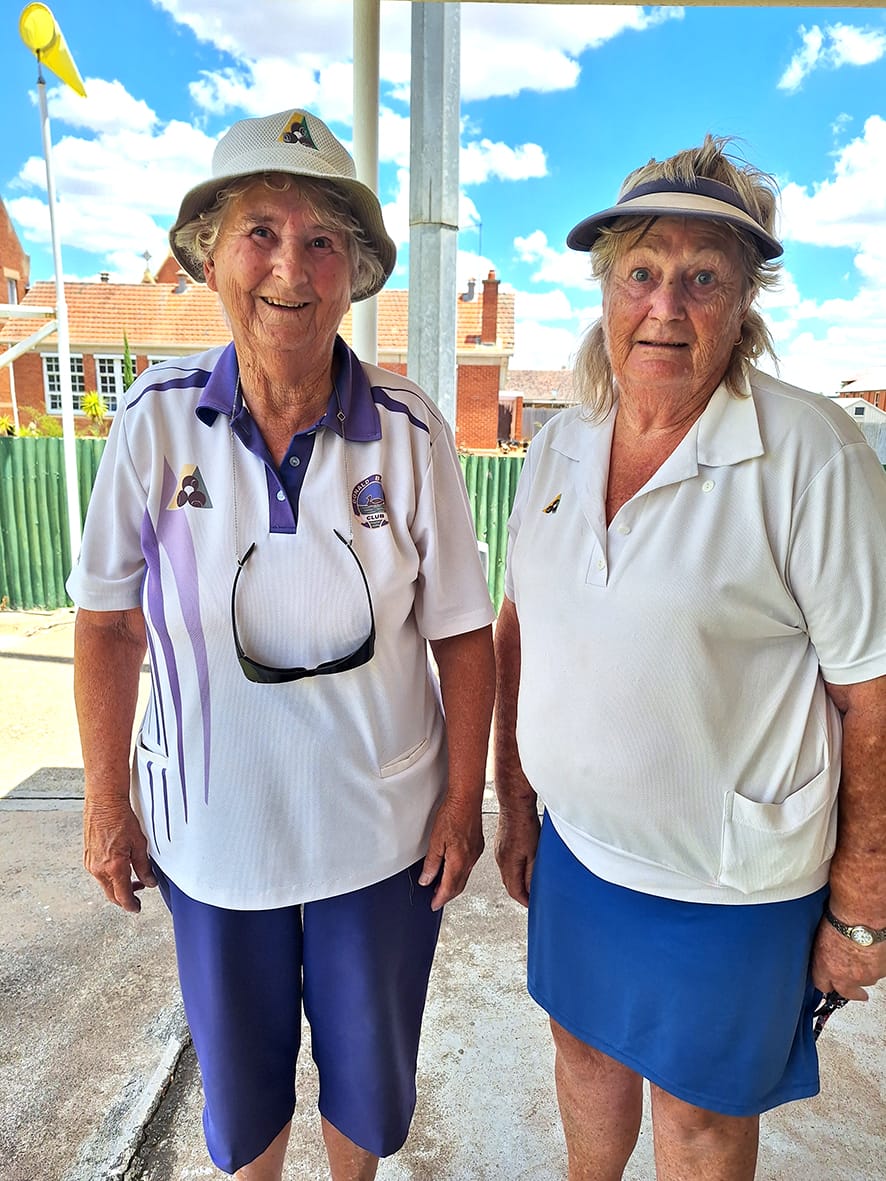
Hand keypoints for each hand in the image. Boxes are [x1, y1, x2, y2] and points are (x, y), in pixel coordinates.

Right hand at [83, 793, 155, 913]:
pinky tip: (120, 867)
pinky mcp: (87, 857)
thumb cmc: (121, 819)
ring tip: (132, 879)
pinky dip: (110, 876)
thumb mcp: (140, 844)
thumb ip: (144, 866)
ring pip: (105, 884)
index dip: (131, 905)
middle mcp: (99, 869)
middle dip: (124, 898)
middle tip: (137, 897)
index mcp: (114, 867)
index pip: (123, 896)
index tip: (137, 908)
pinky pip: (99, 874)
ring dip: (117, 886)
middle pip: (111, 894)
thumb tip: (150, 882)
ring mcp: (90, 863)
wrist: (104, 803)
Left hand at [418, 794, 484, 910]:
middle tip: (436, 899)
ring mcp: (475, 854)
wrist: (467, 799)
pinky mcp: (478, 846)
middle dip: (447, 895)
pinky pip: (468, 866)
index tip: (433, 905)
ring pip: (464, 877)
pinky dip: (459, 873)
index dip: (439, 899)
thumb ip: (431, 863)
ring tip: (441, 886)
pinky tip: (453, 869)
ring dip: (453, 884)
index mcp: (458, 861)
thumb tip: (426, 879)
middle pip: (458, 886)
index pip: (448, 888)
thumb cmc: (452, 815)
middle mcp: (469, 861)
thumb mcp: (435, 841)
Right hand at [494, 807, 540, 907]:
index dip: (525, 901)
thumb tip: (532, 890)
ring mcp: (499, 852)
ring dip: (518, 881)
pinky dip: (515, 870)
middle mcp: (500, 860)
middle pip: (510, 884)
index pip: (515, 891)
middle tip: (532, 899)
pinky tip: (522, 867)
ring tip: (529, 885)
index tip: (533, 905)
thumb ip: (532, 874)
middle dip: (521, 894)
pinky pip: (506, 864)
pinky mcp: (500, 844)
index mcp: (508, 864)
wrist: (514, 804)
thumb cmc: (525, 824)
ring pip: (507, 874)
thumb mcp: (535, 853)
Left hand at [811, 919, 885, 1000]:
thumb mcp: (821, 937)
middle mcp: (845, 977)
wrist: (862, 916)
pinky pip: (879, 972)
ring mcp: (865, 976)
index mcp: (825, 967)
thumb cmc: (841, 919)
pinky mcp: (881, 972)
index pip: (822, 985)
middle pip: (847, 993)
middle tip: (858, 994)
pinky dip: (877, 965)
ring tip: (865, 957)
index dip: (827, 984)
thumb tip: (828, 954)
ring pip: (866, 981)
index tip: (831, 984)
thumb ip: (825, 954)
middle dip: (852, 992)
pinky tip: (875, 952)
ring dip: (865, 973)